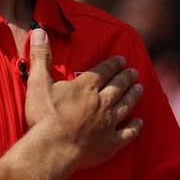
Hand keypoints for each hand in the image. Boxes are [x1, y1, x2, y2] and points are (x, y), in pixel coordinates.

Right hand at [25, 29, 143, 168]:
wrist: (53, 148)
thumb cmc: (44, 116)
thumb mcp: (38, 82)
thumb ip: (41, 57)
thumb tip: (40, 30)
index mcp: (86, 86)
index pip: (104, 71)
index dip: (113, 64)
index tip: (122, 60)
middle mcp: (102, 101)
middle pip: (118, 86)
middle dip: (127, 77)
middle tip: (134, 72)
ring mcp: (108, 122)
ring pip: (126, 105)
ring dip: (134, 95)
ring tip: (140, 88)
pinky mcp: (110, 143)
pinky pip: (127, 134)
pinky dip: (135, 127)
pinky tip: (140, 123)